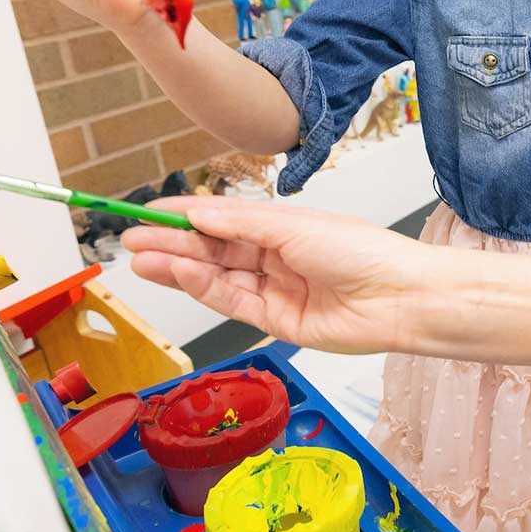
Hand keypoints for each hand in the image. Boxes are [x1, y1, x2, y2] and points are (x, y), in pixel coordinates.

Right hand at [122, 196, 433, 355]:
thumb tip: (198, 213)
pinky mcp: (277, 322)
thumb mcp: (295, 227)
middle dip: (172, 244)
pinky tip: (176, 273)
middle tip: (130, 238)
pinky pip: (232, 302)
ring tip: (140, 258)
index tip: (150, 209)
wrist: (400, 297)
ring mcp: (276, 290)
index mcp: (287, 228)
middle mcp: (278, 258)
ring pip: (217, 277)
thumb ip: (243, 224)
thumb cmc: (362, 251)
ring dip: (178, 267)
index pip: (226, 219)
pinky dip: (202, 288)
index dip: (188, 215)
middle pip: (215, 250)